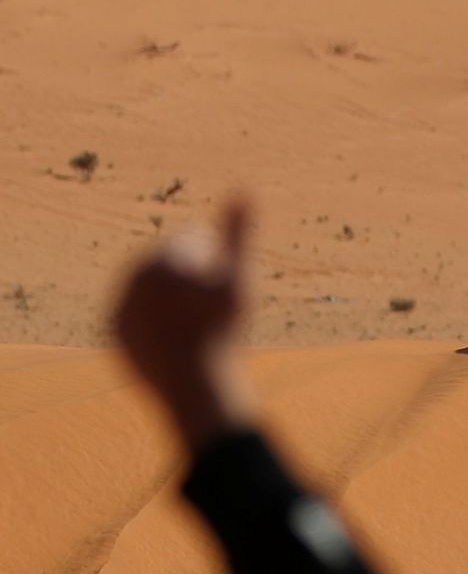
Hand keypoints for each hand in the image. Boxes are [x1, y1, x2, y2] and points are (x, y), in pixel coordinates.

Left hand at [113, 196, 256, 451]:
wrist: (194, 386)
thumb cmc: (221, 330)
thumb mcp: (238, 278)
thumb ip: (238, 233)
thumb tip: (246, 187)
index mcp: (156, 258)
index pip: (196, 245)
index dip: (222, 266)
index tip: (231, 294)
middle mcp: (129, 280)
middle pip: (175, 271)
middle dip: (197, 285)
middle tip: (218, 315)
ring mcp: (119, 309)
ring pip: (158, 298)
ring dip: (180, 306)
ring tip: (204, 331)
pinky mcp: (116, 337)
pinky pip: (144, 323)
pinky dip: (163, 327)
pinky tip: (184, 343)